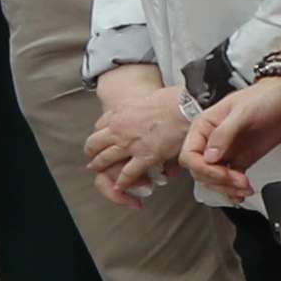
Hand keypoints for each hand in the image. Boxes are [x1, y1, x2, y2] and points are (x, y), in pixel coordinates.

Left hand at [85, 66, 183, 206]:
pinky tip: (120, 185)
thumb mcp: (150, 96)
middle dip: (92, 151)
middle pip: (94, 143)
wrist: (187, 108)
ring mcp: (130, 144)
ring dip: (100, 166)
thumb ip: (143, 104)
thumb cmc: (176, 100)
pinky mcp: (145, 157)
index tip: (102, 136)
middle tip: (93, 156)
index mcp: (121, 113)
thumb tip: (150, 104)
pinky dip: (122, 181)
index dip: (100, 133)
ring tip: (99, 170)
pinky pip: (128, 173)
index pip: (100, 125)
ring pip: (104, 159)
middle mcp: (119, 129)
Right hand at [182, 73, 280, 180]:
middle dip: (218, 181)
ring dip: (227, 188)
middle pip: (201, 171)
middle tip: (240, 182)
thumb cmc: (267, 96)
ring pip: (214, 178)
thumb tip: (209, 157)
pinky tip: (241, 194)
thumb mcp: (244, 112)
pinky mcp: (241, 158)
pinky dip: (234, 189)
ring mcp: (226, 151)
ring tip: (245, 189)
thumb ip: (224, 133)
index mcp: (204, 126)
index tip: (223, 173)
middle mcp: (211, 140)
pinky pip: (231, 178)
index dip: (204, 169)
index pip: (190, 156)